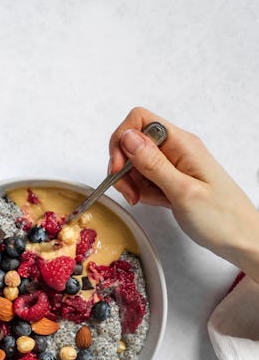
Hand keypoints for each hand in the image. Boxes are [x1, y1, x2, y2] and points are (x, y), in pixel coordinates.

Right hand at [109, 107, 258, 281]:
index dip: (122, 140)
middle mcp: (175, 149)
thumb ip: (153, 164)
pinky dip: (141, 191)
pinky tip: (155, 202)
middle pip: (132, 143)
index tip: (119, 168)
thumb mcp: (183, 191)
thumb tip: (128, 137)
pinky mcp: (169, 178)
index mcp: (181, 144)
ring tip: (146, 199)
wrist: (239, 238)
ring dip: (132, 183)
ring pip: (134, 163)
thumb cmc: (221, 217)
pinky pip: (143, 178)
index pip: (139, 120)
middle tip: (130, 191)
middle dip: (123, 167)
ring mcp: (172, 164)